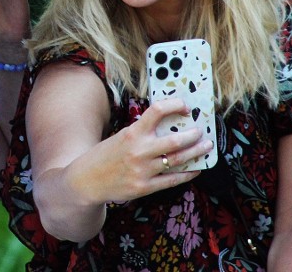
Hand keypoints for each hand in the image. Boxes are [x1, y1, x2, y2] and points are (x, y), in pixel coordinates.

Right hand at [91, 99, 213, 201]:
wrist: (86, 180)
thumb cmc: (103, 156)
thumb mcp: (119, 137)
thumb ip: (140, 132)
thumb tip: (167, 126)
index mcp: (132, 133)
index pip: (157, 111)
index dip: (174, 105)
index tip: (184, 106)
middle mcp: (139, 151)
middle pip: (175, 140)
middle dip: (193, 135)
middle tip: (201, 131)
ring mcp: (143, 170)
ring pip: (178, 160)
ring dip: (196, 152)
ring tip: (205, 147)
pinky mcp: (145, 187)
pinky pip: (172, 180)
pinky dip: (188, 174)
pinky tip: (196, 169)